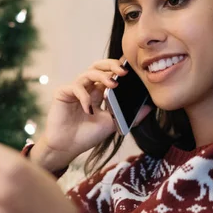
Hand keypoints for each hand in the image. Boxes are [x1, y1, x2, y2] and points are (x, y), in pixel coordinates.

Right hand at [30, 58, 151, 171]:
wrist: (67, 147)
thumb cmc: (87, 135)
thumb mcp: (113, 123)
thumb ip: (130, 115)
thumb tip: (150, 107)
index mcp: (98, 92)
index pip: (109, 73)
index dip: (118, 69)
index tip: (132, 70)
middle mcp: (87, 87)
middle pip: (98, 67)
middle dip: (111, 65)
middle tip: (123, 71)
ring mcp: (74, 89)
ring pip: (88, 73)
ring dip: (102, 77)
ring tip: (113, 85)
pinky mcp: (63, 93)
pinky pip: (75, 88)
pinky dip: (84, 96)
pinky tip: (89, 109)